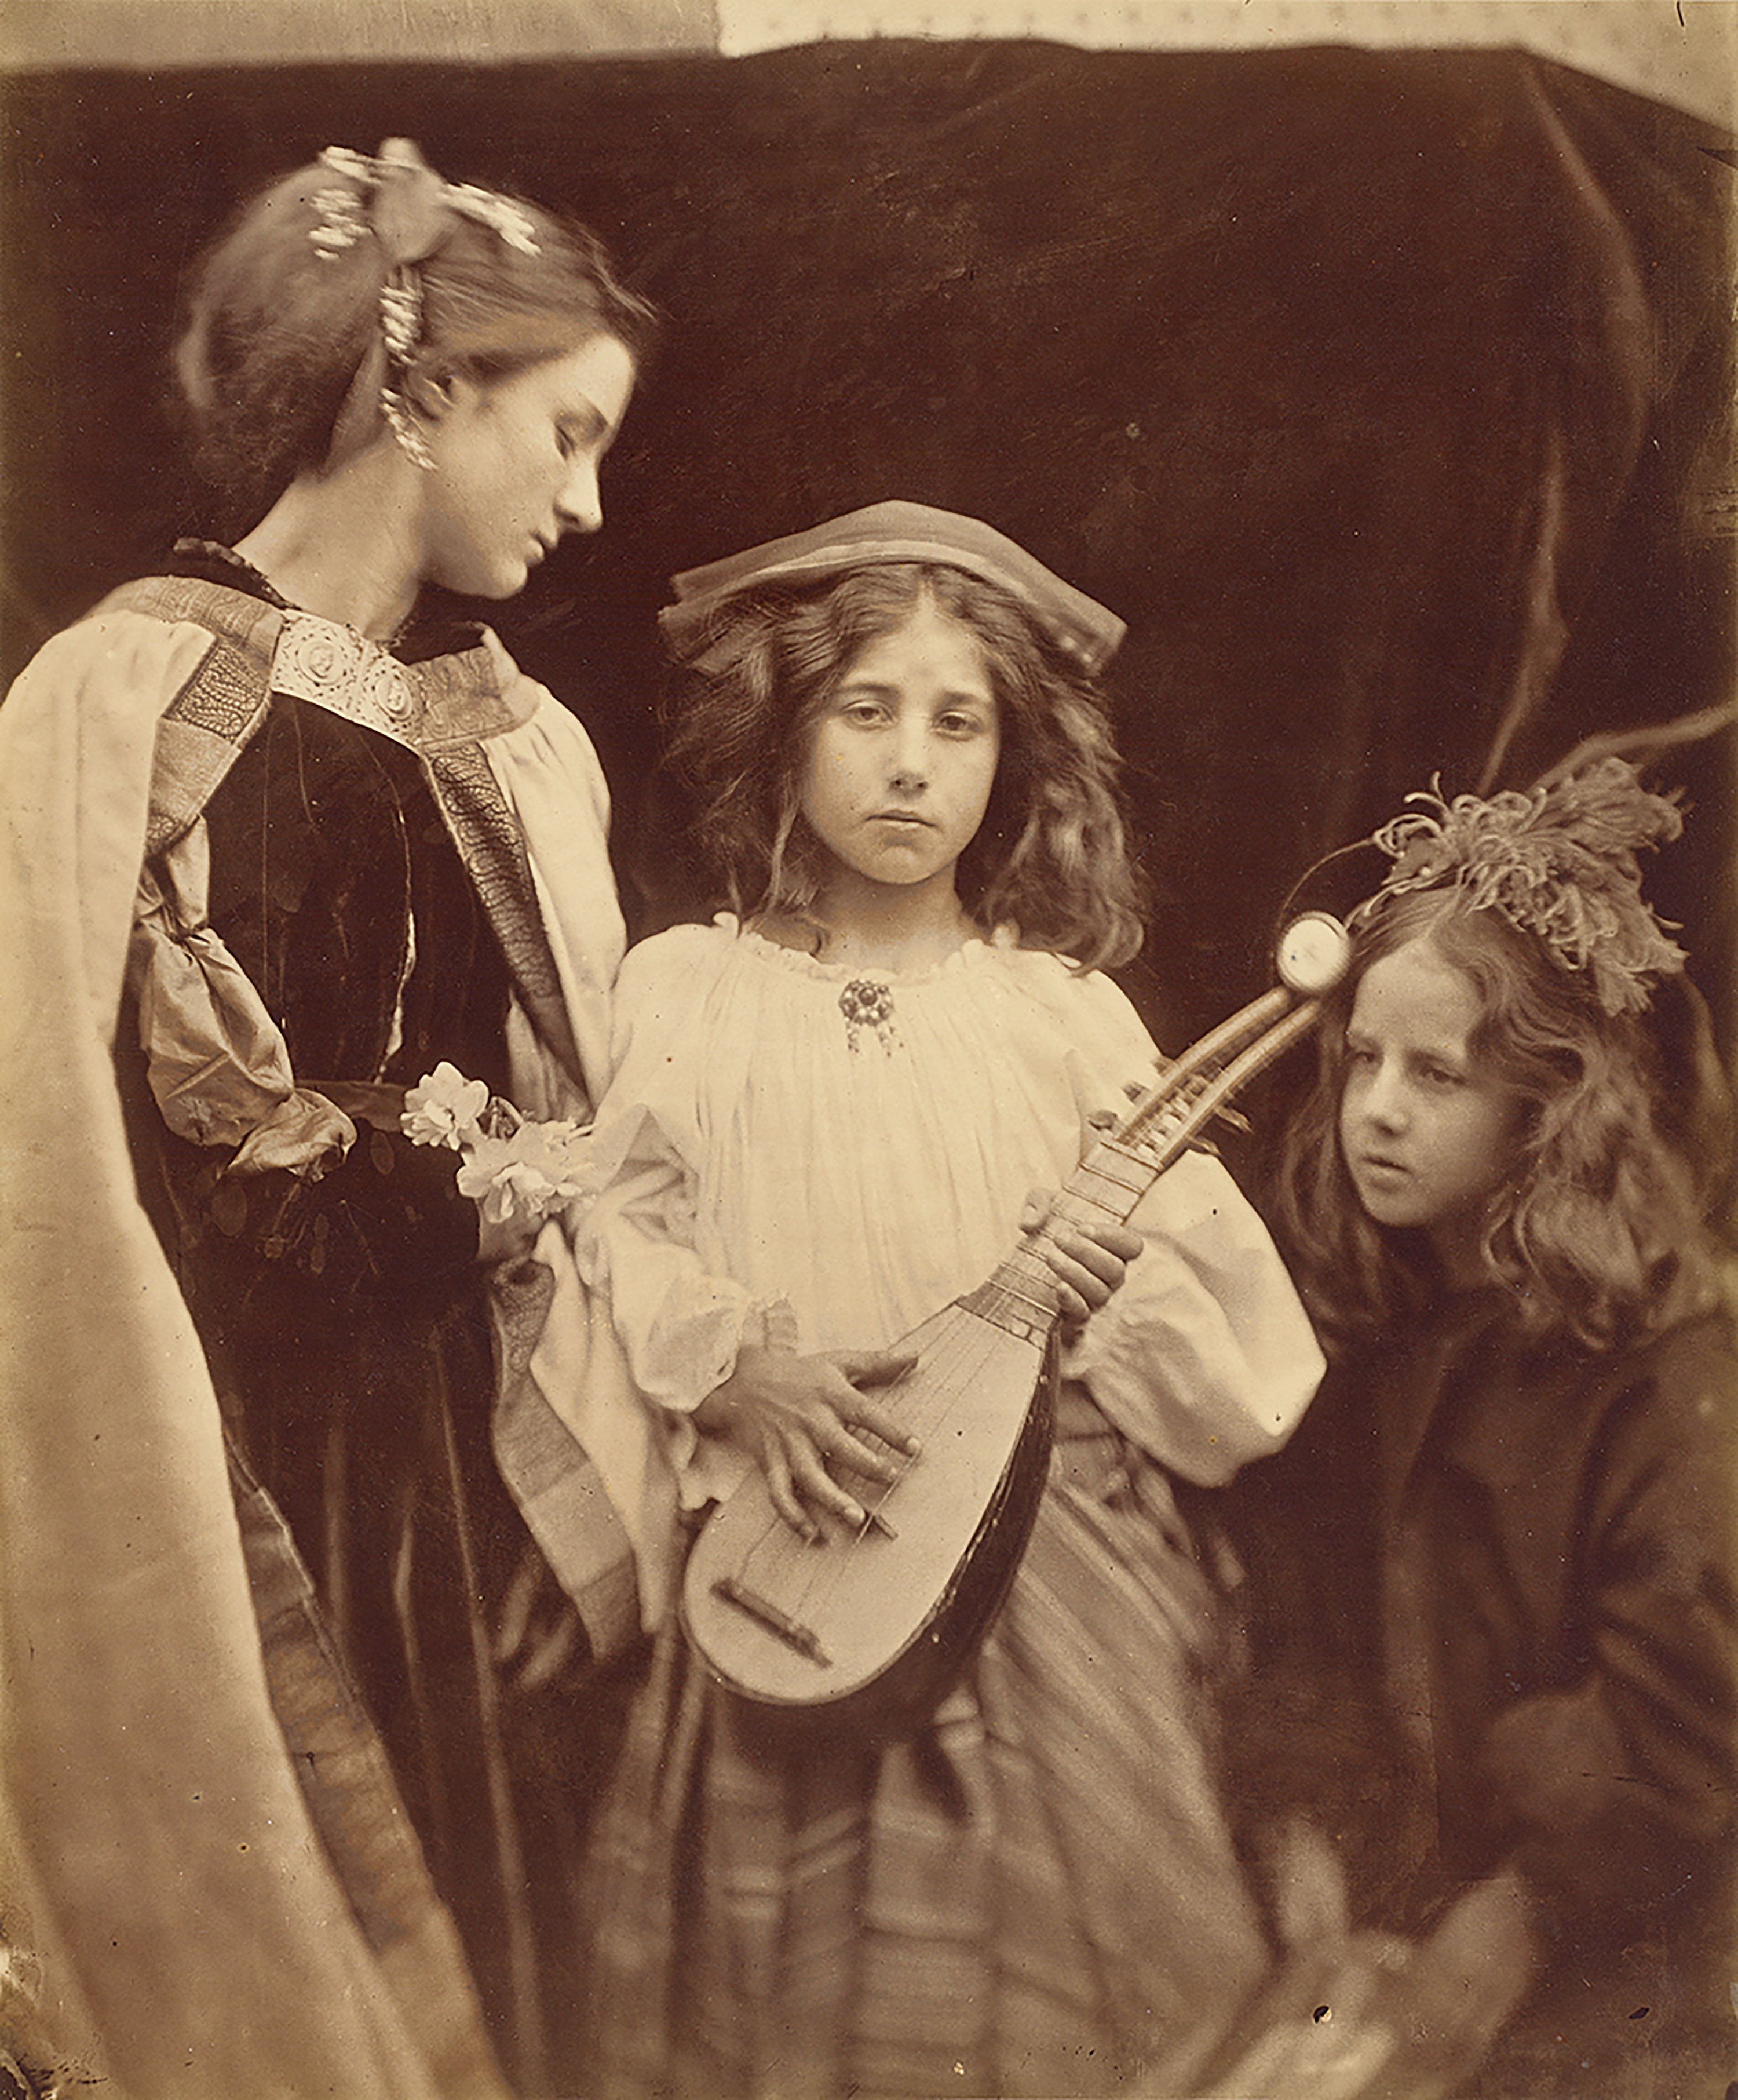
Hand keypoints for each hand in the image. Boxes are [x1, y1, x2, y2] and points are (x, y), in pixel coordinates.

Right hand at [698, 1345, 919, 1536]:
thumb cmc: (798, 1374)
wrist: (740, 1382)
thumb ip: (878, 1362)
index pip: (866, 1413)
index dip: (892, 1430)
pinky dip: (793, 1516)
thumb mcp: (837, 1362)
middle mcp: (811, 1422)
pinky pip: (779, 1493)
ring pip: (810, 1475)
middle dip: (866, 1463)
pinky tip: (812, 1534)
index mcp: (830, 1395)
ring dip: (832, 1498)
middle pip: (840, 1445)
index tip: (915, 1448)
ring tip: (856, 1517)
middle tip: (891, 1478)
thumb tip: (916, 1356)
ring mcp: (789, 1445)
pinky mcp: (770, 1463)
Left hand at [1020, 1188, 1141, 1336]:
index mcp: (1115, 1249)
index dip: (1111, 1237)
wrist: (1025, 1269)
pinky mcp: (1077, 1316)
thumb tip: (1029, 1223)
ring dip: (1076, 1273)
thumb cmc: (1047, 1232)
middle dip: (1086, 1252)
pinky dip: (1072, 1300)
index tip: (1082, 1228)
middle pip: (1115, 1270)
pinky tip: (1059, 1287)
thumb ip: (1038, 1203)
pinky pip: (1082, 1313)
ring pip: (1099, 1292)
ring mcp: (1097, 1298)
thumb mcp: (1043, 1210)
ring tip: (1051, 1256)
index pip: (1131, 1246)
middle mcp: (1112, 1277)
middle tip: (1059, 1238)